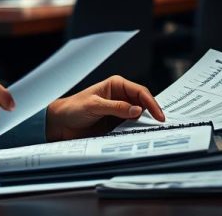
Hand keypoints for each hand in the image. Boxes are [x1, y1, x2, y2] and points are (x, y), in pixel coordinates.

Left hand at [45, 75, 164, 140]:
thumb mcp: (94, 106)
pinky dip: (136, 131)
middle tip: (161, 124)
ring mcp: (119, 110)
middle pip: (143, 103)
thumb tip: (137, 110)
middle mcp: (120, 96)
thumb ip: (116, 108)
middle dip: (152, 112)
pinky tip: (140, 135)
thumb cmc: (73, 108)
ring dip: (145, 123)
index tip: (159, 116)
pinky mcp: (116, 123)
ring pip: (139, 116)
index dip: (152, 103)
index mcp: (116, 85)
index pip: (140, 92)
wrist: (60, 123)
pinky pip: (131, 126)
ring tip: (153, 131)